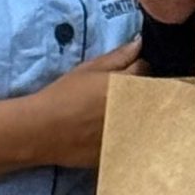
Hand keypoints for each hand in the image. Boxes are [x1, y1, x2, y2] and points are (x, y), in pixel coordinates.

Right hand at [19, 42, 140, 169]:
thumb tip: (139, 44)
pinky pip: (137, 138)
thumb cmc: (64, 95)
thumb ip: (117, 57)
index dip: (135, 69)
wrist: (44, 131)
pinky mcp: (126, 150)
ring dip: (138, 112)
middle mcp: (135, 108)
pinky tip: (112, 130)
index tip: (123, 74)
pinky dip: (130, 133)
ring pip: (146, 117)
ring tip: (114, 113)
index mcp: (127, 85)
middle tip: (120, 94)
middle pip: (150, 94)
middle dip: (141, 91)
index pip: (145, 69)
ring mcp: (133, 131)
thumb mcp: (88, 70)